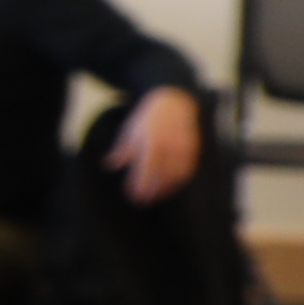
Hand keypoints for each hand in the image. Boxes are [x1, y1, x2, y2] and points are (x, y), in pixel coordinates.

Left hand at [113, 83, 205, 203]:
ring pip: (176, 175)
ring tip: (153, 197)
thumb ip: (122, 150)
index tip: (133, 196)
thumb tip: (109, 165)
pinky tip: (168, 187)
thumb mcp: (131, 131)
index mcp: (153, 140)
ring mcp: (184, 148)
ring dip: (165, 189)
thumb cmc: (148, 118)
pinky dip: (178, 182)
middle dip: (152, 190)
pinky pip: (187, 171)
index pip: (147, 167)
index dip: (141, 184)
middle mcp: (170, 145)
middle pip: (162, 174)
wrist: (175, 102)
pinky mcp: (194, 150)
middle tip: (141, 202)